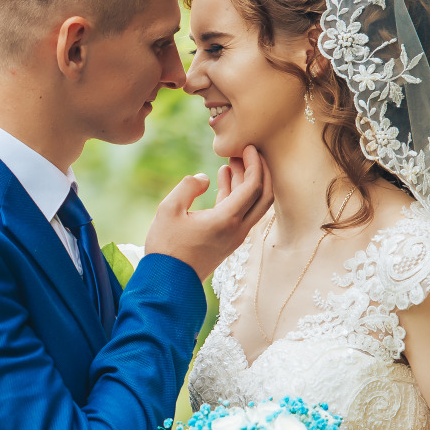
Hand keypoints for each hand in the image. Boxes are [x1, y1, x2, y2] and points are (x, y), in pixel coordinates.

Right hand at [144, 144, 273, 282]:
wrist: (167, 283)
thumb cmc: (165, 247)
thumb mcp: (168, 210)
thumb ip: (187, 187)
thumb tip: (205, 177)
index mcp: (227, 220)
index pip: (253, 186)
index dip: (254, 163)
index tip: (247, 146)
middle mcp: (237, 229)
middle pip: (264, 195)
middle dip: (260, 170)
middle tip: (249, 151)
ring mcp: (234, 237)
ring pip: (253, 204)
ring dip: (247, 181)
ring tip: (233, 160)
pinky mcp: (227, 241)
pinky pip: (241, 212)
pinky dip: (237, 193)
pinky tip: (223, 178)